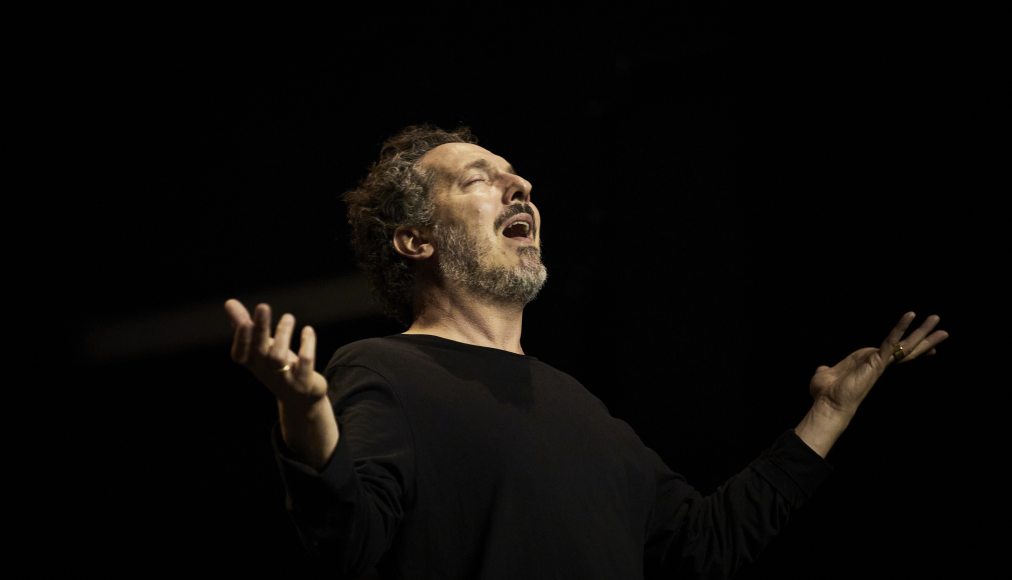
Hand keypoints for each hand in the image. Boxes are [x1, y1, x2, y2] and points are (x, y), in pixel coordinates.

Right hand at [223, 299, 328, 405]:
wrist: (300, 398)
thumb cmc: (275, 366)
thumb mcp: (260, 347)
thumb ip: (244, 325)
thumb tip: (229, 302)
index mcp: (253, 364)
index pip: (240, 354)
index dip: (241, 339)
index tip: (244, 321)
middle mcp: (266, 372)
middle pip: (261, 350)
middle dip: (261, 329)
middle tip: (263, 306)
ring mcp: (284, 379)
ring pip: (279, 357)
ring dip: (283, 334)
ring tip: (288, 317)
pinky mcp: (304, 382)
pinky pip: (305, 362)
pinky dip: (307, 345)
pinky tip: (307, 330)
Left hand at [809, 312, 949, 416]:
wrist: (827, 404)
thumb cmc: (826, 394)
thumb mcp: (827, 375)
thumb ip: (828, 370)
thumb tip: (824, 370)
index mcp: (869, 364)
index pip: (895, 354)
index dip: (911, 349)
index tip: (929, 346)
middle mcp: (878, 364)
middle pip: (908, 349)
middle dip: (925, 339)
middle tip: (943, 330)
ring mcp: (880, 363)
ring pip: (907, 345)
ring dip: (922, 332)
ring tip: (936, 318)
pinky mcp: (877, 361)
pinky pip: (891, 341)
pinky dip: (900, 327)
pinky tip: (910, 315)